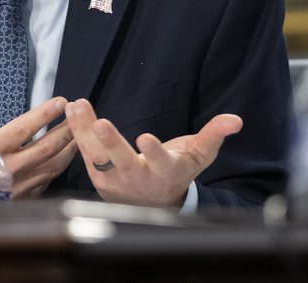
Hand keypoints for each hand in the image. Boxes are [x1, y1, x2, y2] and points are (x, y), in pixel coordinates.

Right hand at [0, 74, 77, 204]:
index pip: (22, 129)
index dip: (43, 115)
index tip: (61, 102)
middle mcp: (7, 169)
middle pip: (46, 147)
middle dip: (66, 129)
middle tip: (81, 113)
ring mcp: (17, 186)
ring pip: (52, 165)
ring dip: (70, 148)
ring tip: (82, 131)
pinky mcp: (22, 198)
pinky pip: (48, 181)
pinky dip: (61, 167)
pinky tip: (70, 155)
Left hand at [64, 99, 241, 207]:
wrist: (154, 202)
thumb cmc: (178, 171)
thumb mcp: (199, 155)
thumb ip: (214, 135)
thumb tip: (236, 120)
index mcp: (165, 172)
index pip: (161, 162)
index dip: (154, 151)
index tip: (146, 138)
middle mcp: (138, 178)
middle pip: (122, 161)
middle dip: (111, 143)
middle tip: (101, 124)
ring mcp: (114, 179)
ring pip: (97, 156)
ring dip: (85, 131)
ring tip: (77, 107)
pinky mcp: (98, 175)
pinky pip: (85, 153)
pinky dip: (77, 132)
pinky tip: (72, 111)